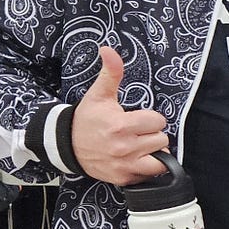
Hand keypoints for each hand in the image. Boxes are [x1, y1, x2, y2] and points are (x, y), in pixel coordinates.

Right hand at [69, 46, 169, 184]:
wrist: (66, 145)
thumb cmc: (86, 119)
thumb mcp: (99, 95)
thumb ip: (111, 73)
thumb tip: (109, 50)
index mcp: (120, 125)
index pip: (158, 121)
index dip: (151, 118)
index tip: (138, 119)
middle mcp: (124, 147)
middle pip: (162, 139)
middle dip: (152, 134)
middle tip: (136, 132)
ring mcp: (125, 165)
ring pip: (161, 158)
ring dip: (154, 152)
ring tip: (138, 145)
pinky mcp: (124, 178)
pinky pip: (151, 174)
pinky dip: (148, 167)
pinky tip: (135, 158)